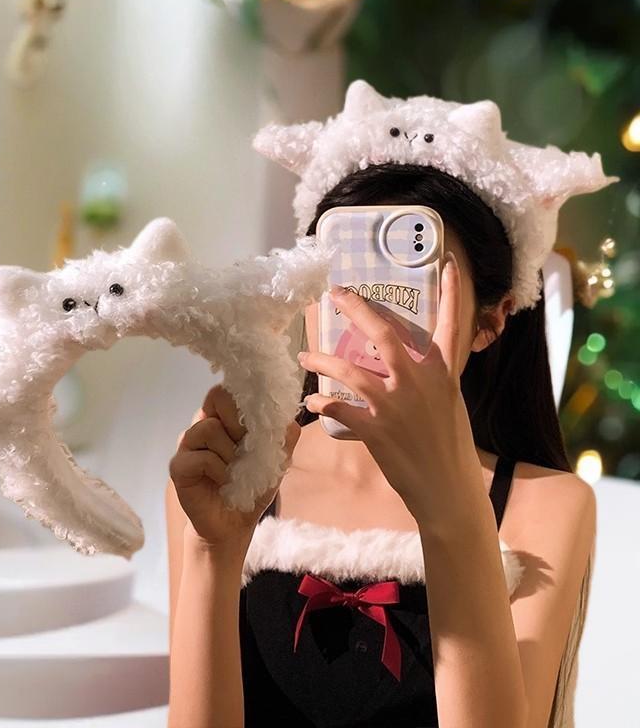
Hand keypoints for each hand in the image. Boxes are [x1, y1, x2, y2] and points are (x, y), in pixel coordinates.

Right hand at [169, 384, 299, 550]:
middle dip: (238, 423)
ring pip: (209, 427)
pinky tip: (223, 483)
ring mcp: (187, 444)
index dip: (245, 404)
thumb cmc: (252, 486)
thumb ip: (284, 433)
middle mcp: (203, 424)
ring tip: (234, 472)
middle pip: (215, 397)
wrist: (234, 524)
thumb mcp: (278, 458)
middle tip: (246, 447)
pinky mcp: (178, 465)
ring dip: (231, 454)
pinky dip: (220, 471)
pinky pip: (202, 457)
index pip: (229, 390)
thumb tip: (285, 412)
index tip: (257, 430)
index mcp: (224, 418)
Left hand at [297, 251, 483, 528]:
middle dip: (357, 310)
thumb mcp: (448, 405)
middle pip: (383, 334)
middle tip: (336, 295)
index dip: (452, 294)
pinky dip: (322, 406)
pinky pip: (339, 410)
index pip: (450, 326)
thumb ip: (429, 380)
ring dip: (322, 362)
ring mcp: (395, 405)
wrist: (448, 490)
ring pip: (349, 371)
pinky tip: (311, 405)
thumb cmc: (450, 448)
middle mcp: (418, 382)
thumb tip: (409, 366)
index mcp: (442, 374)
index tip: (449, 265)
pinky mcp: (376, 429)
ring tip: (304, 357)